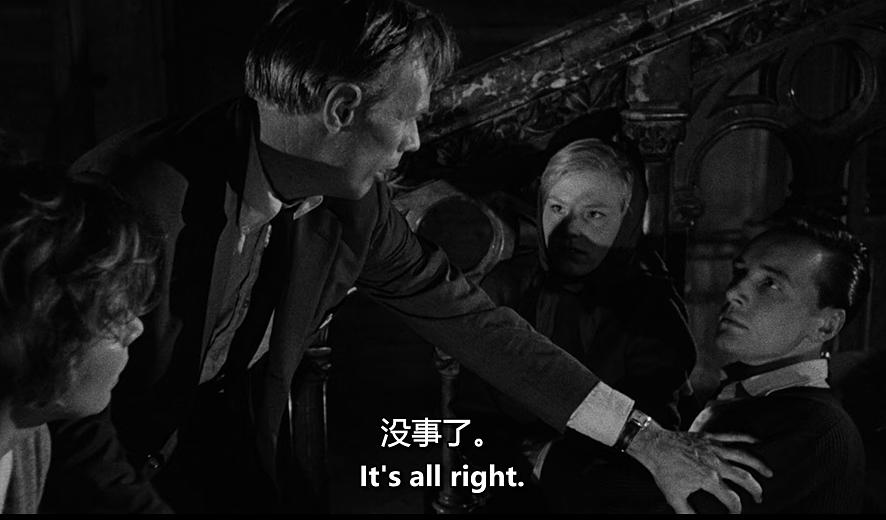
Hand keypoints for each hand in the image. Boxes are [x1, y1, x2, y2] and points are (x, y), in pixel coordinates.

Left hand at [625, 421, 771, 513]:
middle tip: (759, 498)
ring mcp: (714, 448)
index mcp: (708, 479)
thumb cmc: (663, 471)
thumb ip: (687, 513)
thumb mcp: (674, 497)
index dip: (736, 509)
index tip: (736, 513)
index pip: (731, 499)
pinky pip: (732, 435)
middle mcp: (716, 463)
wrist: (654, 446)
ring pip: (743, 456)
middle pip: (744, 478)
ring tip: (769, 472)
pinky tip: (757, 441)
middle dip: (755, 490)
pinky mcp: (710, 437)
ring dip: (758, 465)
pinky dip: (746, 438)